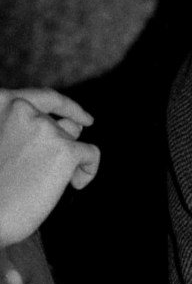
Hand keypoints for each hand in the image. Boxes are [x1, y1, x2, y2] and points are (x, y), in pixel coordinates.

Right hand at [0, 92, 98, 244]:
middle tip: (52, 173)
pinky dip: (88, 171)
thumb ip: (34, 129)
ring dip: (71, 162)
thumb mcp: (7, 143)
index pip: (42, 97)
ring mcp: (44, 126)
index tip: (87, 120)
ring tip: (50, 184)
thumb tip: (78, 125)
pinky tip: (73, 185)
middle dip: (62, 148)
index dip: (68, 108)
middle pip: (60, 124)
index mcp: (0, 102)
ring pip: (74, 140)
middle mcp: (21, 107)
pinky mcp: (64, 149)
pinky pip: (91, 154)